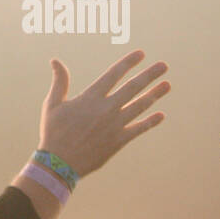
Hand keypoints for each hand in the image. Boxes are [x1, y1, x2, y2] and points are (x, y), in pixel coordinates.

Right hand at [36, 51, 169, 177]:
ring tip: (167, 85)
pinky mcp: (119, 140)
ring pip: (140, 105)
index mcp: (90, 98)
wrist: (58, 164)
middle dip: (150, 75)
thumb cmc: (53, 132)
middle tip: (164, 65)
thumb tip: (55, 61)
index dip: (128, 63)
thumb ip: (59, 81)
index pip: (113, 75)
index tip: (141, 54)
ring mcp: (115, 125)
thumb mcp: (52, 104)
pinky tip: (161, 115)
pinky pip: (139, 128)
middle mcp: (106, 109)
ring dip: (155, 94)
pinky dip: (151, 121)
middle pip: (133, 87)